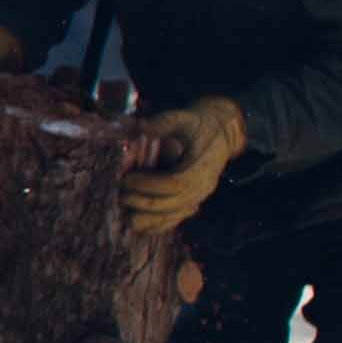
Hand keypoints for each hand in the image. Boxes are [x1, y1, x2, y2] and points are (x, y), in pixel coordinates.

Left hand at [123, 96, 245, 239]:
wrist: (220, 133)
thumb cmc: (197, 124)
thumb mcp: (183, 117)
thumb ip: (162, 122)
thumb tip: (139, 126)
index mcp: (202, 166)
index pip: (175, 183)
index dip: (150, 184)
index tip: (128, 178)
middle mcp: (203, 186)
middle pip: (173, 203)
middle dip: (144, 202)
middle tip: (121, 194)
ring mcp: (199, 196)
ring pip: (174, 216)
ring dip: (147, 218)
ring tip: (124, 212)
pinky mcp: (193, 201)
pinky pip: (176, 219)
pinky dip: (157, 225)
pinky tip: (137, 224)